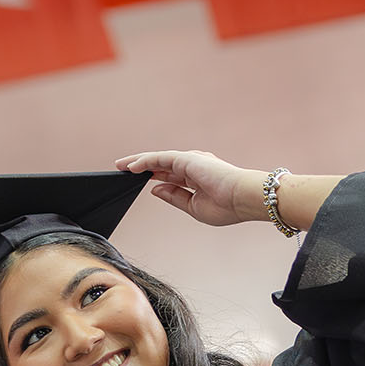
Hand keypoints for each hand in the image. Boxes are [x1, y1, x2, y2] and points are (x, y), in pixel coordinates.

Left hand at [115, 150, 262, 226]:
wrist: (244, 199)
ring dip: (138, 162)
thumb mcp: (193, 206)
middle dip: (141, 167)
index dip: (152, 177)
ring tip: (120, 166)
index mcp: (196, 178)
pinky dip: (144, 161)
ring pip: (157, 159)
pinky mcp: (187, 159)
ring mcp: (190, 161)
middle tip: (122, 170)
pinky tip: (130, 166)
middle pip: (160, 165)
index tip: (137, 181)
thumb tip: (155, 189)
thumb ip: (174, 197)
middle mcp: (192, 166)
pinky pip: (160, 158)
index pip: (169, 176)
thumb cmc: (227, 206)